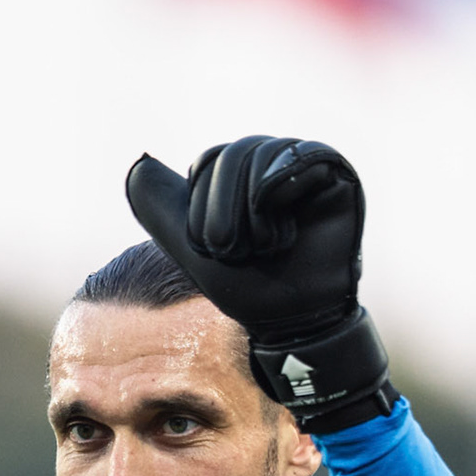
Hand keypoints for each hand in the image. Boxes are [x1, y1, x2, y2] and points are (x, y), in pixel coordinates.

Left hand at [126, 137, 392, 429]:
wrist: (291, 320)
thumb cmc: (246, 287)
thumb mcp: (191, 247)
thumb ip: (160, 207)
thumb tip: (138, 163)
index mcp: (240, 175)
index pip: (209, 161)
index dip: (202, 208)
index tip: (217, 250)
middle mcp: (272, 162)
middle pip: (233, 154)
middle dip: (223, 212)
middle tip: (238, 253)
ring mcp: (305, 164)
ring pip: (262, 155)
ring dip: (253, 212)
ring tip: (269, 247)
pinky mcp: (336, 173)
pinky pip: (304, 155)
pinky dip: (282, 187)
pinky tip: (285, 225)